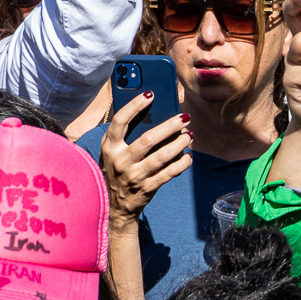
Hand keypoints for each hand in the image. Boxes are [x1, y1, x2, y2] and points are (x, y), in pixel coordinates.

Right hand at [100, 93, 192, 230]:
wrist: (115, 206)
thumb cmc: (117, 170)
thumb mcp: (113, 152)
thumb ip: (126, 135)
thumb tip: (153, 110)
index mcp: (110, 148)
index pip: (119, 122)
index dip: (134, 106)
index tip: (150, 94)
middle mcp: (120, 161)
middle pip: (148, 139)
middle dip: (170, 126)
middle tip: (185, 117)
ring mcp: (134, 176)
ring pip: (162, 156)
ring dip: (180, 143)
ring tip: (190, 135)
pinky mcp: (147, 188)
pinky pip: (170, 173)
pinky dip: (183, 163)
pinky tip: (189, 155)